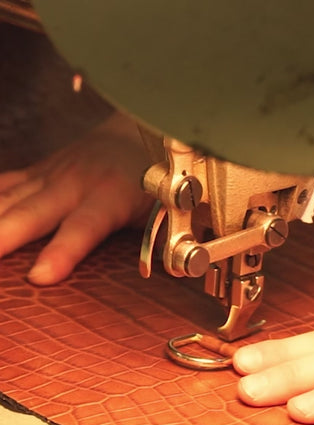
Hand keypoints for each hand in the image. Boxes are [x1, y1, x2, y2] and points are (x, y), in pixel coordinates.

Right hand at [0, 112, 153, 284]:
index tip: (39, 276)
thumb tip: (168, 269)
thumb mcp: (163, 208)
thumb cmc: (152, 175)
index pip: (83, 227)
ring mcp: (50, 175)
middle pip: (30, 214)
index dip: (63, 252)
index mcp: (109, 196)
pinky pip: (3, 185)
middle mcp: (74, 183)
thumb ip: (158, 237)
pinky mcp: (38, 172)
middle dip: (1, 237)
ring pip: (6, 199)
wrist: (138, 129)